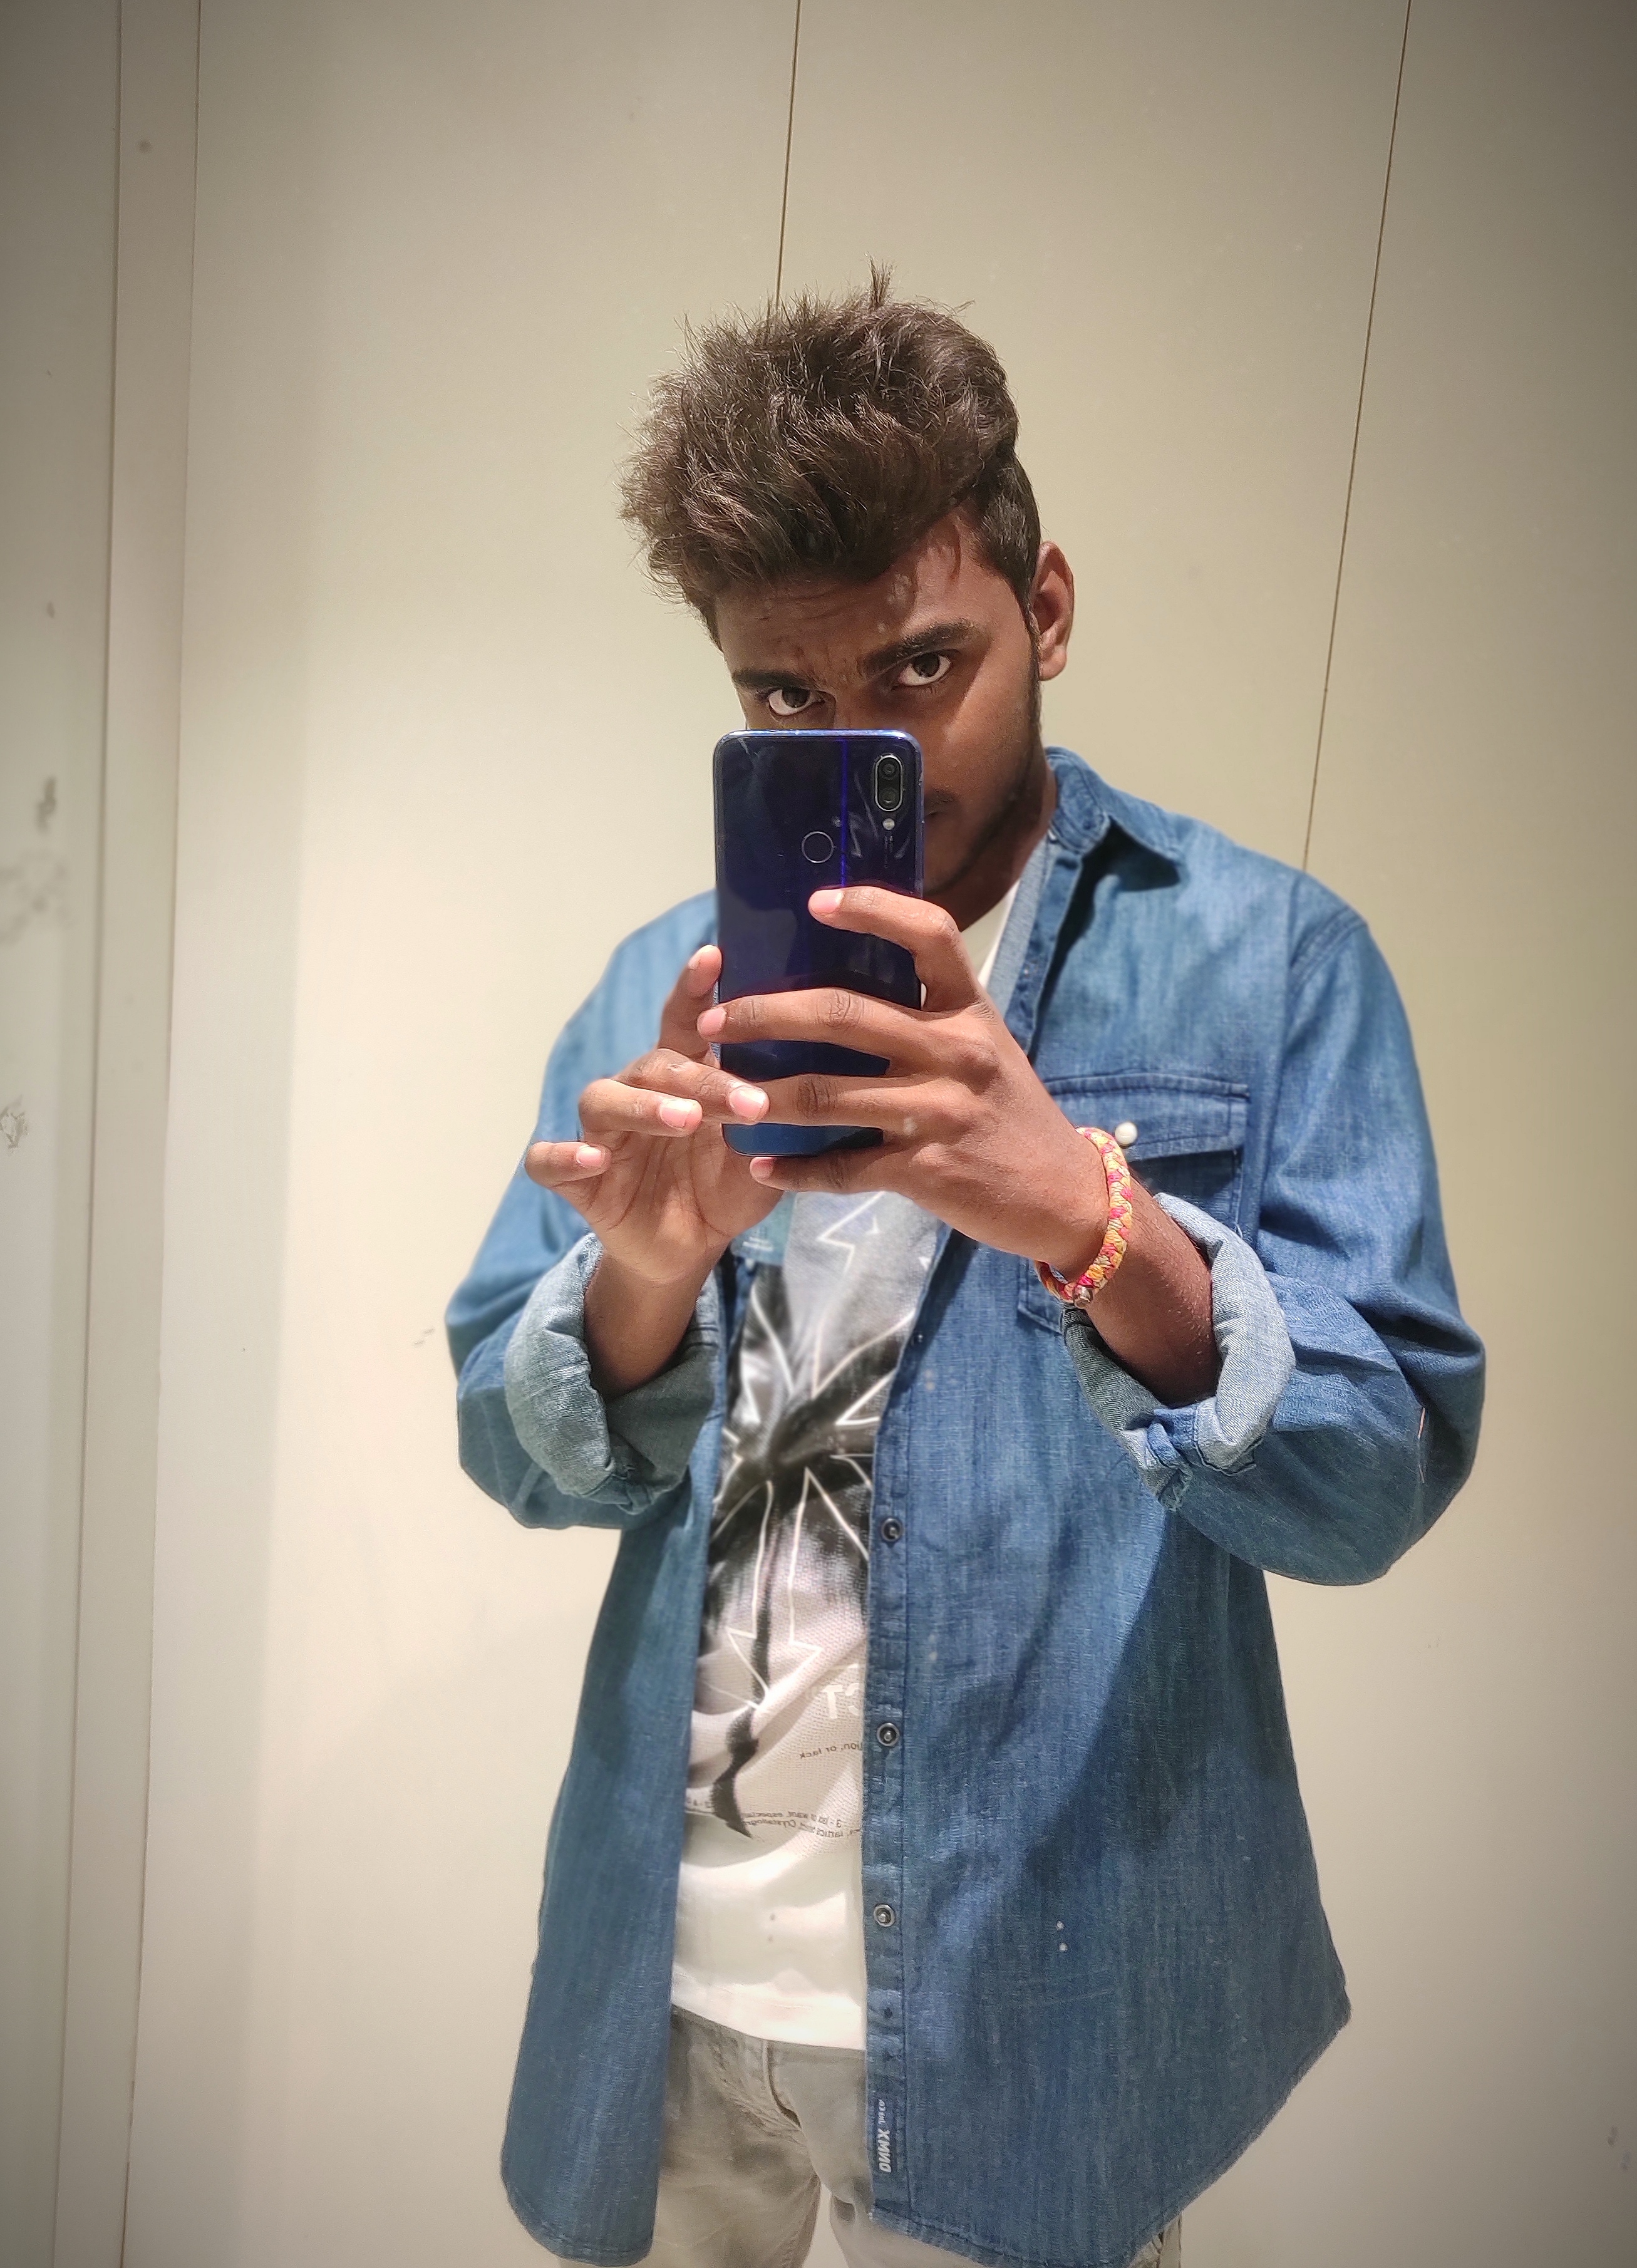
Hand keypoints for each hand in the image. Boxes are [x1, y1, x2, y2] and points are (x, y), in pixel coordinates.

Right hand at [525, 944, 777, 1290]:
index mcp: (683, 1076)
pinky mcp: (576, 1178)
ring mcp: (603, 1133)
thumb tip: (820, 1079)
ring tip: (684, 1119)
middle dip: (703, 1081)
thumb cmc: (729, 1185)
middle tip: (748, 1103)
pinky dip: (564, 1156)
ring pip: (603, 1099)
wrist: (693, 1249)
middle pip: (656, 1066)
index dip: (694, 989)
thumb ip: (779, 1117)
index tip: (714, 956)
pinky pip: (549, 1160)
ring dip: (644, 1106)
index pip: (685, 1023)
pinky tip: (594, 1159)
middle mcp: (638, 1093)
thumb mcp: (764, 1153)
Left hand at [695, 889, 1109, 1278]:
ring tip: (719, 1096)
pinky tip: (764, 1166)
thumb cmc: (1009, 1113)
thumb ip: (929, 1016)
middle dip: (766, 1014)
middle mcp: (956, 1051)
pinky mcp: (927, 1170)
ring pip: (827, 1095)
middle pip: (845, 1013)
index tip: (816, 902)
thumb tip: (845, 982)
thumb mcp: (983, 1048)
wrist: (1062, 1194)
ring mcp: (941, 1111)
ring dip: (763, 1096)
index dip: (873, 910)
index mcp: (970, 1009)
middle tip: (717, 1020)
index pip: (928, 935)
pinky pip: (845, 1168)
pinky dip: (797, 1170)